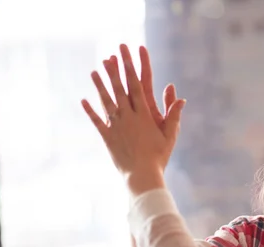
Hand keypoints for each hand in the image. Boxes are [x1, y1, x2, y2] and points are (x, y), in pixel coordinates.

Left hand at [81, 44, 185, 195]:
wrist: (142, 176)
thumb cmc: (159, 157)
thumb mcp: (170, 135)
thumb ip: (174, 115)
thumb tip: (180, 98)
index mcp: (144, 115)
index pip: (137, 87)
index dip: (132, 69)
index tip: (128, 55)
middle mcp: (128, 117)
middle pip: (120, 89)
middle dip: (115, 70)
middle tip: (111, 54)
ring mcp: (116, 127)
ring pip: (106, 102)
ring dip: (100, 86)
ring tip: (94, 71)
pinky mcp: (107, 138)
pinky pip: (97, 122)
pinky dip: (90, 111)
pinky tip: (84, 100)